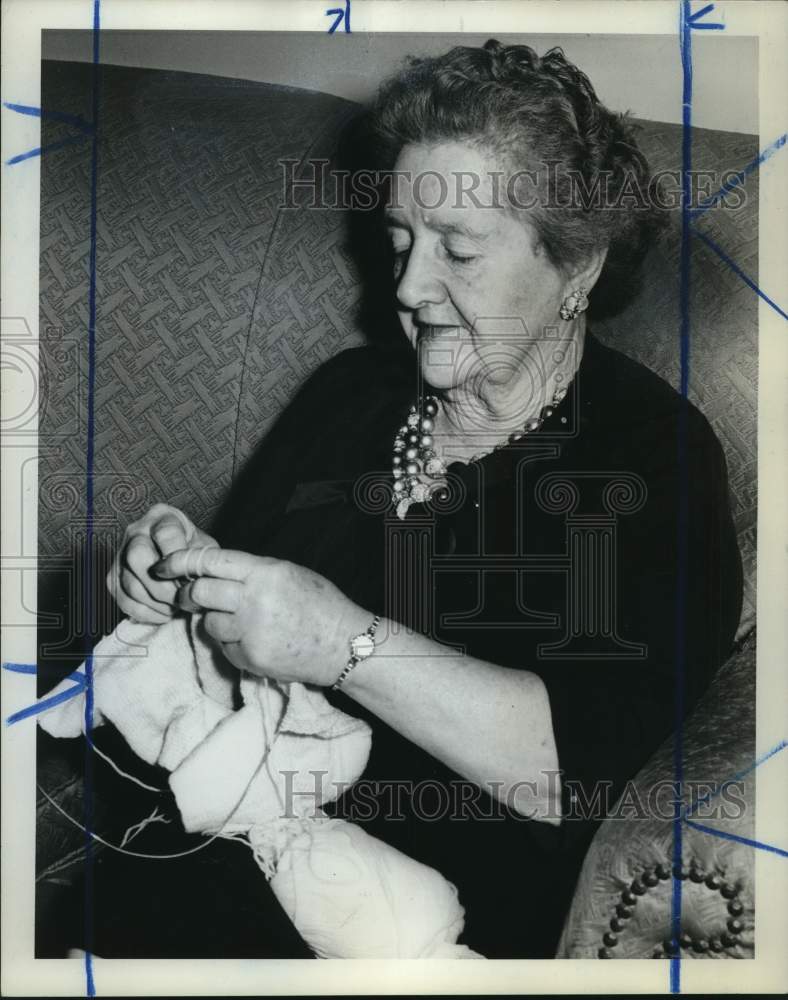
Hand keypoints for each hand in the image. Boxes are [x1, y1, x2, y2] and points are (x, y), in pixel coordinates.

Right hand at [106, 503, 217, 623]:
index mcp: (162, 518)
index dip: (179, 559)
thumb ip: (201, 560)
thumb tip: (197, 583)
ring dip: (158, 603)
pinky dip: (148, 613)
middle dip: (164, 585)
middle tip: (182, 598)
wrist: (174, 555)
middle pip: (138, 556)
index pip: (166, 534)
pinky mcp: (113, 579)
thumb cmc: (192, 548)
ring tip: (177, 607)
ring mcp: (120, 555)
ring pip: (131, 584)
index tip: (191, 577)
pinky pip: (125, 601)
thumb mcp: (203, 546)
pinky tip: (165, 612)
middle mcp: (136, 532)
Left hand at [152, 547, 370, 685]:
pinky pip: (223, 647)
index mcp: (265, 573)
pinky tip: (255, 639)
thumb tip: (206, 571)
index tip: (163, 565)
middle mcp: (255, 601)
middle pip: (199, 592)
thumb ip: (248, 571)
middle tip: (192, 596)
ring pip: (208, 623)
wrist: (344, 644)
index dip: (180, 562)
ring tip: (240, 620)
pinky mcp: (250, 659)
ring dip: (214, 620)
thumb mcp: (288, 572)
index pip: (209, 562)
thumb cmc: (319, 603)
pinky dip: (231, 642)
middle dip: (190, 594)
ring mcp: (251, 633)